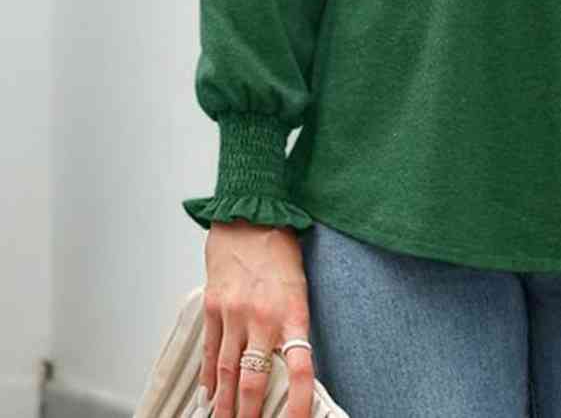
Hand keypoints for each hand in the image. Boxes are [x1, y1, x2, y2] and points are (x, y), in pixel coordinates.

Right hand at [200, 220, 314, 417]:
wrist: (251, 214)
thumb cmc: (280, 250)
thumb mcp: (300, 287)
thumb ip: (294, 325)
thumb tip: (291, 364)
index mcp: (293, 312)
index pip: (300, 368)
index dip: (300, 403)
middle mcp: (262, 317)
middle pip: (254, 380)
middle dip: (250, 415)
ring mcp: (234, 314)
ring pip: (227, 372)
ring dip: (224, 405)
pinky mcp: (213, 307)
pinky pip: (211, 351)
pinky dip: (209, 377)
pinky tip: (208, 395)